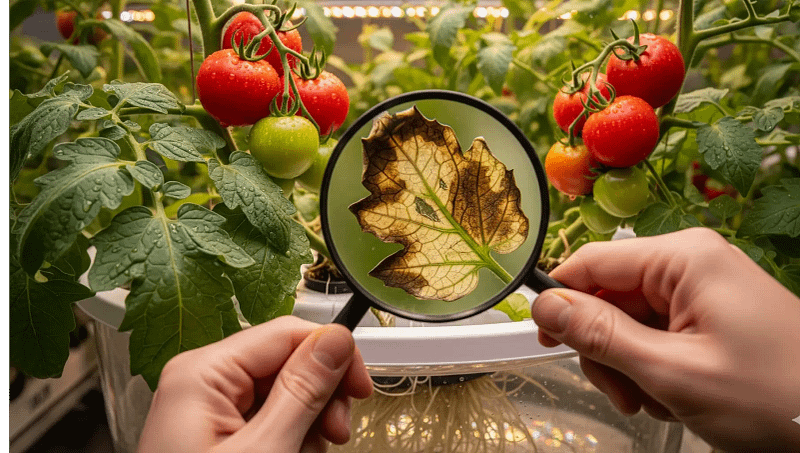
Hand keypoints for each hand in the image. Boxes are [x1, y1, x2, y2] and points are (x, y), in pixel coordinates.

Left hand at [137, 316, 372, 452]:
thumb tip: (335, 340)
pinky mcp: (217, 433)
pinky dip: (291, 439)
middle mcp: (202, 382)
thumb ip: (302, 391)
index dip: (332, 355)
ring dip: (308, 424)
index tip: (360, 389)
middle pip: (286, 361)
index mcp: (203, 373)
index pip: (286, 333)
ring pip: (283, 392)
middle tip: (334, 434)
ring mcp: (208, 408)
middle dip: (319, 398)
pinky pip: (269, 418)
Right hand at [532, 228, 799, 450]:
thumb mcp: (672, 372)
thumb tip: (546, 306)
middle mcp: (691, 265)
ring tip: (654, 400)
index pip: (592, 261)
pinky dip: (651, 367)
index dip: (560, 299)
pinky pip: (655, 332)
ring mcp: (702, 290)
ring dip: (627, 365)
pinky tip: (670, 394)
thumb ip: (600, 335)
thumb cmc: (777, 398)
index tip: (542, 338)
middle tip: (623, 392)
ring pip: (627, 320)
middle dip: (605, 348)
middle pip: (608, 295)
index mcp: (685, 259)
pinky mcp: (709, 314)